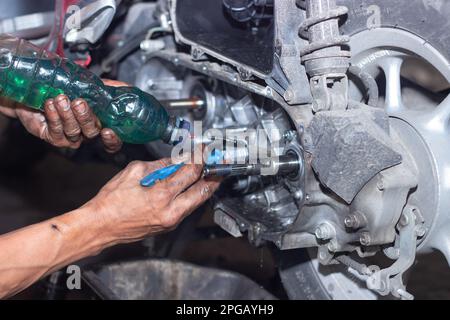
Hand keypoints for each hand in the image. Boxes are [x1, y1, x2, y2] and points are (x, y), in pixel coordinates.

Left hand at [0, 79, 127, 152]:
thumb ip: (110, 88)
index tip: (108, 131)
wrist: (38, 89)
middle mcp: (86, 133)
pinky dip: (54, 116)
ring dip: (67, 114)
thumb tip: (126, 87)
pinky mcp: (53, 137)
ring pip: (73, 132)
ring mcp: (70, 137)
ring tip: (61, 98)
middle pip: (91, 133)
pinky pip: (56, 131)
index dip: (112, 140)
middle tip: (79, 102)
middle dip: (85, 117)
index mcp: (99, 124)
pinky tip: (50, 104)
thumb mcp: (92, 85)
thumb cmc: (67, 89)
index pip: (112, 142)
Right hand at [87, 159, 220, 242]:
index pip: (191, 172)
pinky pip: (188, 208)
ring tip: (210, 173)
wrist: (100, 226)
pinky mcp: (169, 226)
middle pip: (203, 190)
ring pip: (198, 202)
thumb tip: (176, 160)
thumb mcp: (134, 172)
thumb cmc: (111, 202)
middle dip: (213, 175)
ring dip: (206, 186)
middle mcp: (171, 211)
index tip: (204, 150)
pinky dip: (193, 196)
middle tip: (218, 163)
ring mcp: (171, 221)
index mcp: (161, 194)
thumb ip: (160, 165)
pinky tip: (193, 187)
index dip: (200, 158)